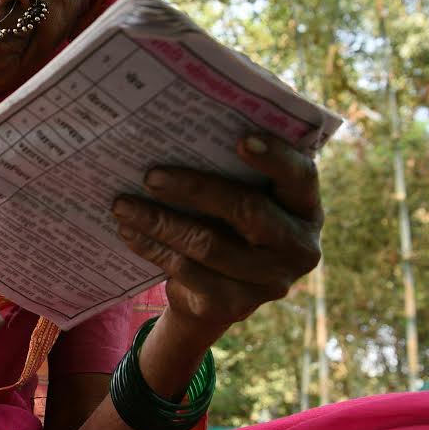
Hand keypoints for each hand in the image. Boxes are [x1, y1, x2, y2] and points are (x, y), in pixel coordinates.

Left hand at [111, 134, 322, 338]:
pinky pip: (186, 271)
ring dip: (159, 221)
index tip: (240, 139)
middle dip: (195, 189)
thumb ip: (235, 167)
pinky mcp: (233, 305)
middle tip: (150, 175)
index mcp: (306, 209)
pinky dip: (152, 247)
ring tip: (122, 204)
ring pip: (208, 245)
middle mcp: (298, 248)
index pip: (300, 176)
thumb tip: (189, 124)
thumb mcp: (246, 196)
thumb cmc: (232, 223)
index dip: (275, 157)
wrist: (221, 291)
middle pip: (247, 211)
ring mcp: (268, 282)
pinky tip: (129, 231)